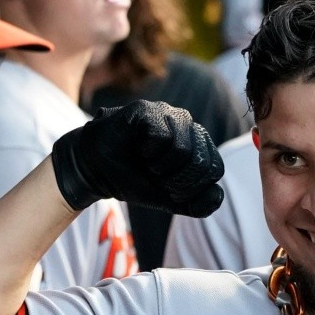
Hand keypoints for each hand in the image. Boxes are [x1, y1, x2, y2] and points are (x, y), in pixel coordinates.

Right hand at [51, 100, 223, 216]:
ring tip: (145, 161)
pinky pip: (162, 136)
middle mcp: (189, 126)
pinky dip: (147, 152)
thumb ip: (196, 204)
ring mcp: (169, 114)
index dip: (191, 188)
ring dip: (159, 167)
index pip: (214, 169)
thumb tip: (218, 197)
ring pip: (183, 149)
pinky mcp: (148, 110)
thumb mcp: (169, 200)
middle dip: (175, 180)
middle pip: (201, 161)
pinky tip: (137, 147)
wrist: (96, 170)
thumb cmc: (134, 180)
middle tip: (155, 175)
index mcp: (199, 145)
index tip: (169, 188)